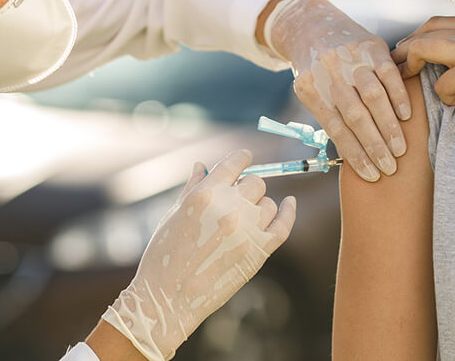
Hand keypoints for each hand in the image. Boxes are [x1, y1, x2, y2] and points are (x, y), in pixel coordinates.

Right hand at [101, 150, 295, 360]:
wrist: (169, 296)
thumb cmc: (165, 253)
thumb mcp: (174, 213)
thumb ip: (192, 186)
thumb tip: (203, 165)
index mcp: (205, 194)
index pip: (235, 163)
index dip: (241, 158)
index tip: (244, 159)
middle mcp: (230, 208)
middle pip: (254, 183)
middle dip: (247, 186)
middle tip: (237, 197)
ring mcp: (247, 231)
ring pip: (269, 203)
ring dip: (260, 205)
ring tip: (246, 215)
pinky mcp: (259, 252)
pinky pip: (284, 225)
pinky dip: (289, 211)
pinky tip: (289, 203)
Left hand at [262, 0, 409, 181]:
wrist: (313, 25)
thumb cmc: (316, 70)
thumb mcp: (312, 91)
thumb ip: (330, 115)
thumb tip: (356, 155)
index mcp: (310, 89)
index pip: (336, 128)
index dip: (355, 154)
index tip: (372, 175)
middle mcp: (329, 73)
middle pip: (355, 116)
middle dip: (374, 146)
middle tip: (390, 169)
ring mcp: (350, 57)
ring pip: (373, 96)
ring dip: (389, 126)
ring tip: (401, 149)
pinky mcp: (370, 46)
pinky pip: (388, 73)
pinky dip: (398, 96)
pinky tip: (406, 117)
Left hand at [391, 16, 454, 104]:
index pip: (435, 23)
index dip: (418, 35)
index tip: (410, 49)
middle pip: (421, 33)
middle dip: (402, 50)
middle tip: (394, 67)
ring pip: (420, 49)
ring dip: (410, 66)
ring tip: (412, 81)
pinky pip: (442, 84)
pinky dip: (445, 96)